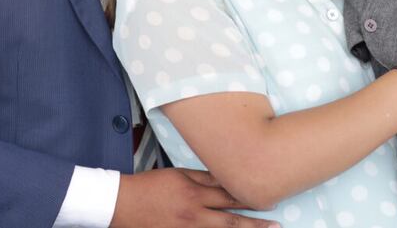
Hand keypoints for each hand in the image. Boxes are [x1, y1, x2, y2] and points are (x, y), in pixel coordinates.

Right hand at [111, 168, 280, 227]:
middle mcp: (194, 214)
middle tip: (276, 225)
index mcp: (194, 193)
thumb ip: (203, 178)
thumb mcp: (178, 174)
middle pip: (231, 221)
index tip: (269, 200)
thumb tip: (226, 178)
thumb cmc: (150, 185)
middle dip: (255, 224)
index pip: (229, 195)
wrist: (121, 204)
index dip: (250, 198)